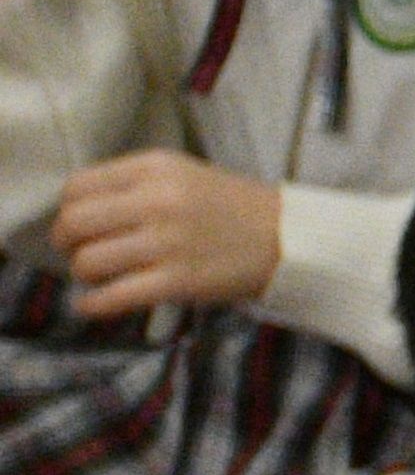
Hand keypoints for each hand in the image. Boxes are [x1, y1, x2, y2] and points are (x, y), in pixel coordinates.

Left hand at [54, 149, 279, 315]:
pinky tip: (91, 305)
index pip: (77, 187)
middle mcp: (156, 202)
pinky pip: (114, 296)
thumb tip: (78, 210)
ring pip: (89, 261)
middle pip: (74, 223)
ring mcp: (167, 243)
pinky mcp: (178, 282)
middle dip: (65, 243)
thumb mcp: (182, 174)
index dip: (67, 209)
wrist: (289, 239)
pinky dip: (93, 305)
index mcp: (154, 168)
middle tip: (76, 251)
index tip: (79, 223)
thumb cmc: (231, 207)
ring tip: (97, 277)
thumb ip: (133, 183)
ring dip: (82, 273)